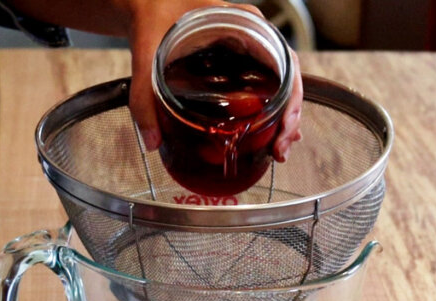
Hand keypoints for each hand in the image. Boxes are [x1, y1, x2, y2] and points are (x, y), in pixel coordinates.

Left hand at [125, 0, 303, 160]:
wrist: (145, 5)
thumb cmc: (153, 14)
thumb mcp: (147, 53)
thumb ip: (143, 98)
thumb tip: (151, 140)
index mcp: (241, 23)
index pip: (284, 59)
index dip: (292, 96)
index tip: (285, 124)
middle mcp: (251, 36)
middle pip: (286, 79)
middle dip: (289, 118)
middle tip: (280, 149)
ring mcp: (247, 52)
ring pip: (278, 87)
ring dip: (282, 120)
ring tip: (277, 151)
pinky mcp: (237, 66)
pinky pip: (262, 89)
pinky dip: (268, 114)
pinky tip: (268, 139)